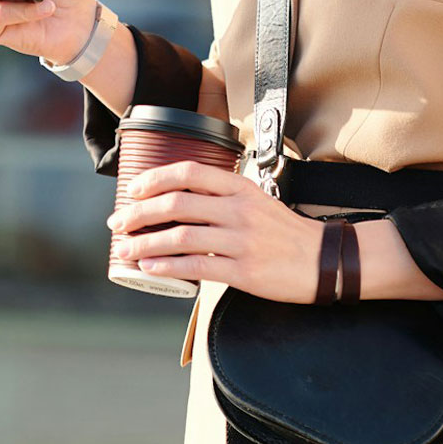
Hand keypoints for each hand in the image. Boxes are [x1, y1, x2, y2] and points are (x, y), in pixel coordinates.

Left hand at [104, 160, 324, 303]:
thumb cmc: (284, 232)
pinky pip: (197, 267)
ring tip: (125, 249)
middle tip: (118, 223)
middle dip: (139, 213)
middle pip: (177, 203)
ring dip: (145, 243)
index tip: (132, 189)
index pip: (189, 172)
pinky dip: (167, 267)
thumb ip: (223, 197)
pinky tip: (149, 268)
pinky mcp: (244, 271)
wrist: (324, 261)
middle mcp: (239, 209)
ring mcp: (241, 240)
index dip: (154, 179)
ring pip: (181, 236)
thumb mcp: (257, 200)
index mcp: (240, 187)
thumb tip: (178, 202)